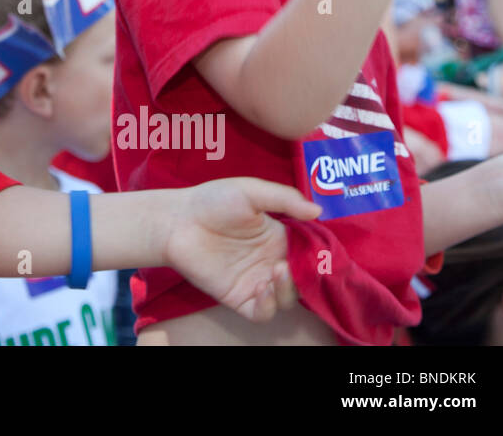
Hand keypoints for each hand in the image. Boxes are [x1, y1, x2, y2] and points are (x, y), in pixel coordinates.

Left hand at [162, 177, 320, 322]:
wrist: (177, 220)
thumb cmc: (212, 201)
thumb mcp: (251, 191)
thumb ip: (284, 198)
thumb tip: (318, 210)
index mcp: (281, 238)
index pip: (311, 254)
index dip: (321, 256)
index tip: (326, 253)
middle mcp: (273, 262)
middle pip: (304, 280)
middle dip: (308, 276)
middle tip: (296, 264)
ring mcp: (257, 281)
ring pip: (287, 299)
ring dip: (289, 290)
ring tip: (277, 271)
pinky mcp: (238, 297)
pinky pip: (263, 312)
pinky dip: (269, 305)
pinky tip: (262, 288)